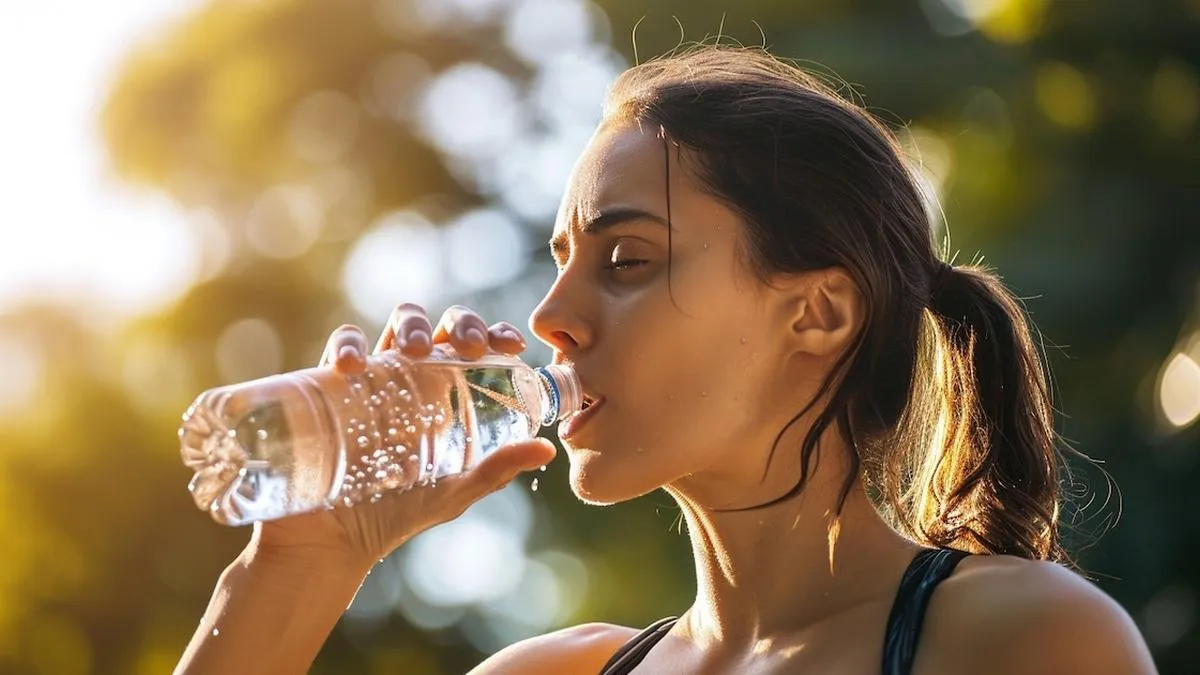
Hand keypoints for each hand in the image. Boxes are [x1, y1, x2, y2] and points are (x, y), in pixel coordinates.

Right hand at [255, 304, 555, 570]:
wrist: (334, 541)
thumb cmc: (397, 513)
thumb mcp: (455, 490)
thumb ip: (496, 469)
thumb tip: (547, 450)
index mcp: (443, 394)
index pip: (471, 348)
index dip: (493, 334)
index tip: (511, 345)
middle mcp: (408, 378)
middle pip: (437, 327)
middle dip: (458, 324)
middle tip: (470, 347)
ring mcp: (369, 378)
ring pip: (391, 328)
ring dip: (409, 324)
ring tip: (416, 349)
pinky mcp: (327, 386)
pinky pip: (339, 350)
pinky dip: (348, 346)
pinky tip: (355, 365)